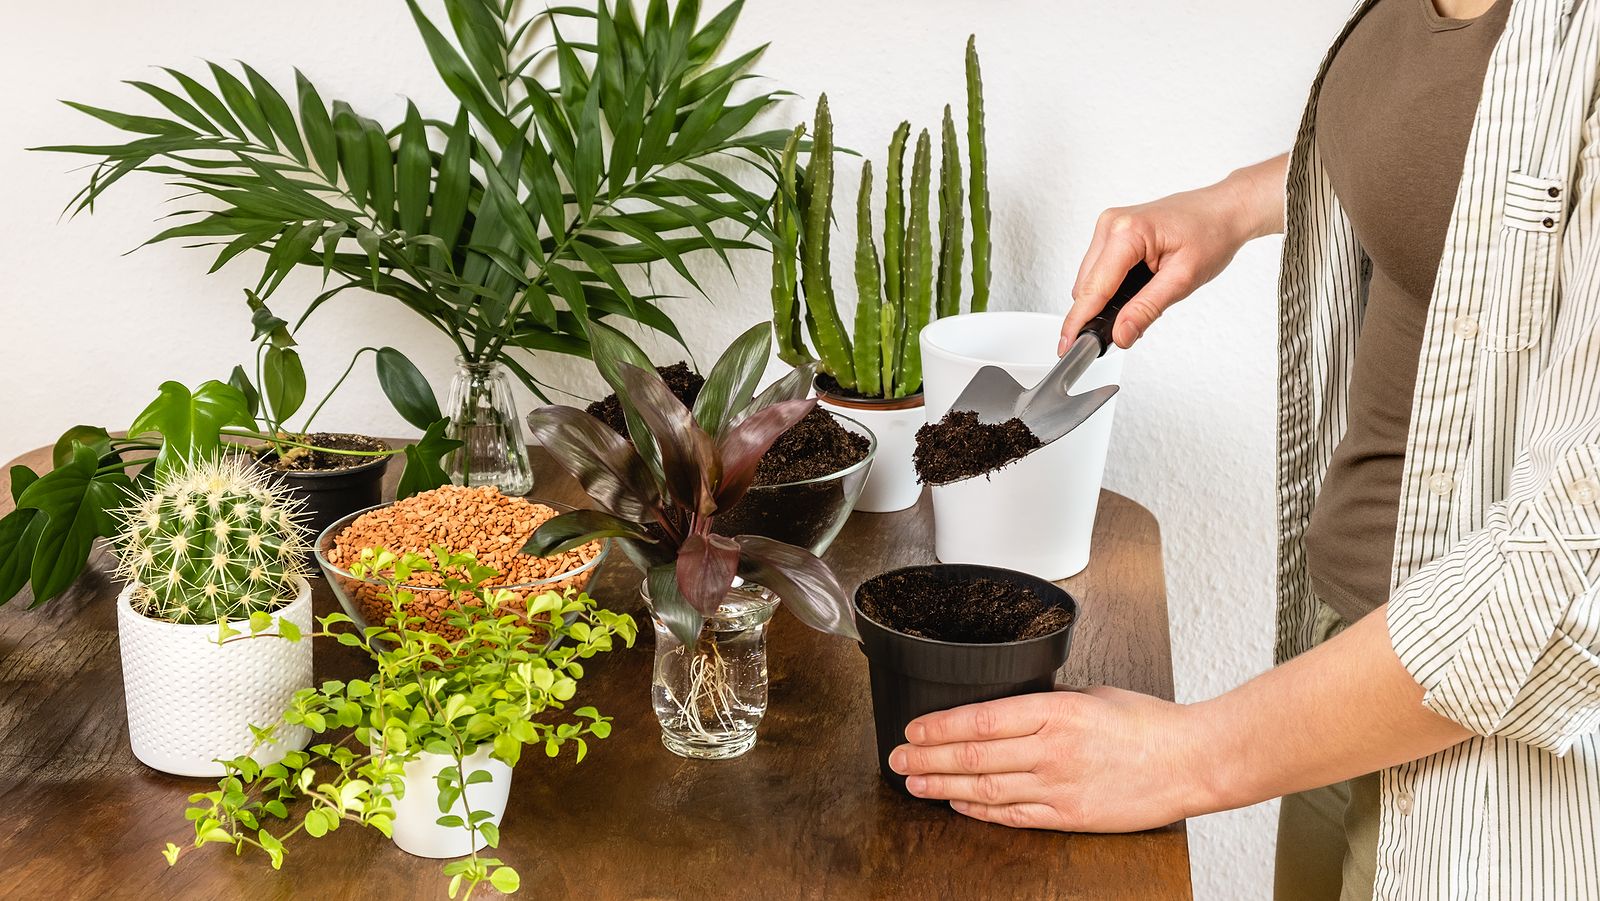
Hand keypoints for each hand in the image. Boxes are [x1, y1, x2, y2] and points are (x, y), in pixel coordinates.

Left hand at [889, 687, 1212, 831]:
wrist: (1190, 761)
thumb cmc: (1148, 723)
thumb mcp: (1092, 695)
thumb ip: (1048, 704)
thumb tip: (1011, 708)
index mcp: (1056, 711)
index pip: (981, 718)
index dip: (939, 726)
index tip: (913, 728)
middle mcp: (1052, 749)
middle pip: (973, 755)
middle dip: (928, 758)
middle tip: (897, 758)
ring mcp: (1059, 786)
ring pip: (986, 788)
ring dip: (944, 785)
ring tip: (915, 783)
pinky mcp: (1069, 815)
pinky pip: (1013, 814)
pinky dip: (980, 810)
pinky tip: (958, 803)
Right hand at [1061, 154, 1287, 352]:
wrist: (1224, 210)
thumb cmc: (1212, 234)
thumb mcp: (1183, 279)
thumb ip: (1147, 309)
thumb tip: (1120, 334)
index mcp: (1127, 233)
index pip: (1093, 289)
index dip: (1079, 322)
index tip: (1067, 346)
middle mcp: (1111, 224)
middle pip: (1086, 285)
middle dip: (1095, 314)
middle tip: (1119, 334)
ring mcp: (1109, 225)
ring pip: (1089, 279)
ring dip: (1104, 300)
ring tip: (1136, 308)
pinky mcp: (1113, 231)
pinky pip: (1099, 268)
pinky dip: (1110, 287)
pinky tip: (1133, 291)